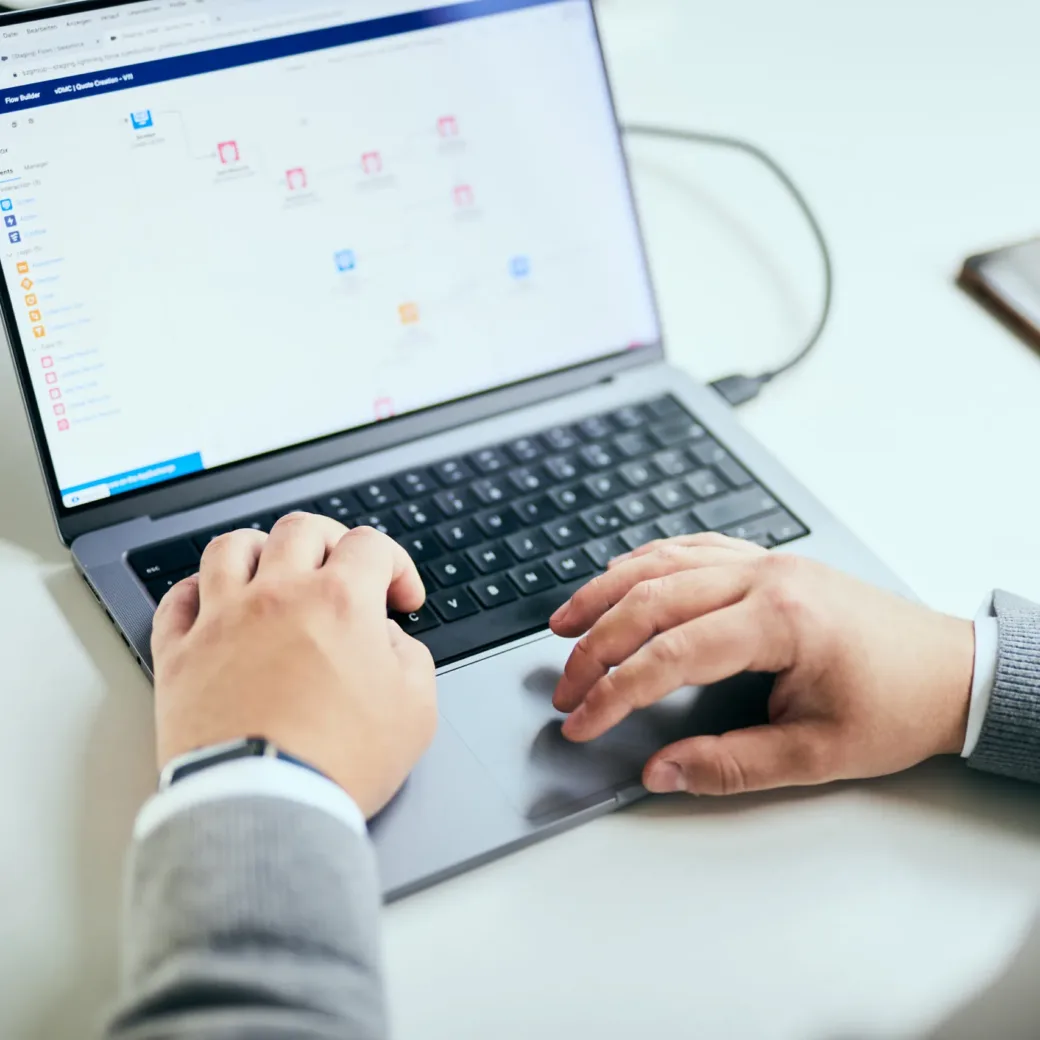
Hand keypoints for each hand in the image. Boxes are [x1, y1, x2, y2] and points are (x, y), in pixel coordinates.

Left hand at [151, 515, 436, 817]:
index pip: (370, 546)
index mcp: (339, 601)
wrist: (265, 807)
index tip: (398, 598)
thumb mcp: (415, 709)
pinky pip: (177, 599)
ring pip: (232, 547)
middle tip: (342, 568)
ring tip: (273, 570)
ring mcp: (222, 620)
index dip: (396, 566)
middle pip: (300, 529)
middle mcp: (278, 595)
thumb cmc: (339, 762)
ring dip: (260, 549)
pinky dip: (196, 591)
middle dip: (331, 541)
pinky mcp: (180, 655)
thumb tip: (386, 638)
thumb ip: (410, 655)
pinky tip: (213, 603)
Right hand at [549, 534, 974, 796]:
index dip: (615, 692)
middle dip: (596, 647)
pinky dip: (644, 562)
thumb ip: (729, 765)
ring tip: (563, 624)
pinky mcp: (767, 561)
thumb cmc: (896, 707)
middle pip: (652, 600)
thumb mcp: (816, 755)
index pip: (670, 654)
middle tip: (564, 687)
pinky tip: (618, 578)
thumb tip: (660, 771)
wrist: (950, 669)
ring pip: (662, 563)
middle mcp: (765, 577)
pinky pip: (690, 548)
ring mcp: (765, 561)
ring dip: (605, 593)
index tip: (581, 721)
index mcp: (781, 621)